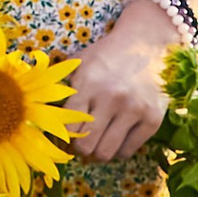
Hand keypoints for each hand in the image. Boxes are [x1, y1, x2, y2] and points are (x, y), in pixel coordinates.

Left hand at [68, 4, 174, 162]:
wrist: (148, 42)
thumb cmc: (108, 54)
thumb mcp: (80, 62)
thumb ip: (63, 86)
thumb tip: (44, 115)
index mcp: (89, 83)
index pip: (67, 127)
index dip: (63, 137)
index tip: (65, 137)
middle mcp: (111, 98)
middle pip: (86, 145)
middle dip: (80, 149)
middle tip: (82, 144)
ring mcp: (134, 110)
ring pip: (107, 153)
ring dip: (98, 153)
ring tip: (98, 144)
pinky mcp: (153, 119)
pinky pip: (129, 151)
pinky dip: (119, 150)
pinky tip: (116, 139)